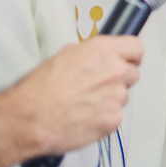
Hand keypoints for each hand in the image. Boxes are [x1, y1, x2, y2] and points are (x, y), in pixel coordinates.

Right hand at [7, 36, 143, 156]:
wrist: (29, 118)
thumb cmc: (39, 89)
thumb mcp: (65, 55)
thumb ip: (91, 55)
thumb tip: (100, 57)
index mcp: (103, 50)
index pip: (136, 48)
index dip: (131, 56)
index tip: (127, 61)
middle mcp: (115, 70)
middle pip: (133, 73)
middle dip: (120, 79)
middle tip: (99, 86)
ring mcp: (117, 95)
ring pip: (124, 96)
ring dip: (110, 99)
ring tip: (85, 104)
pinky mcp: (114, 118)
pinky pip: (116, 116)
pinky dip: (104, 118)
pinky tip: (85, 117)